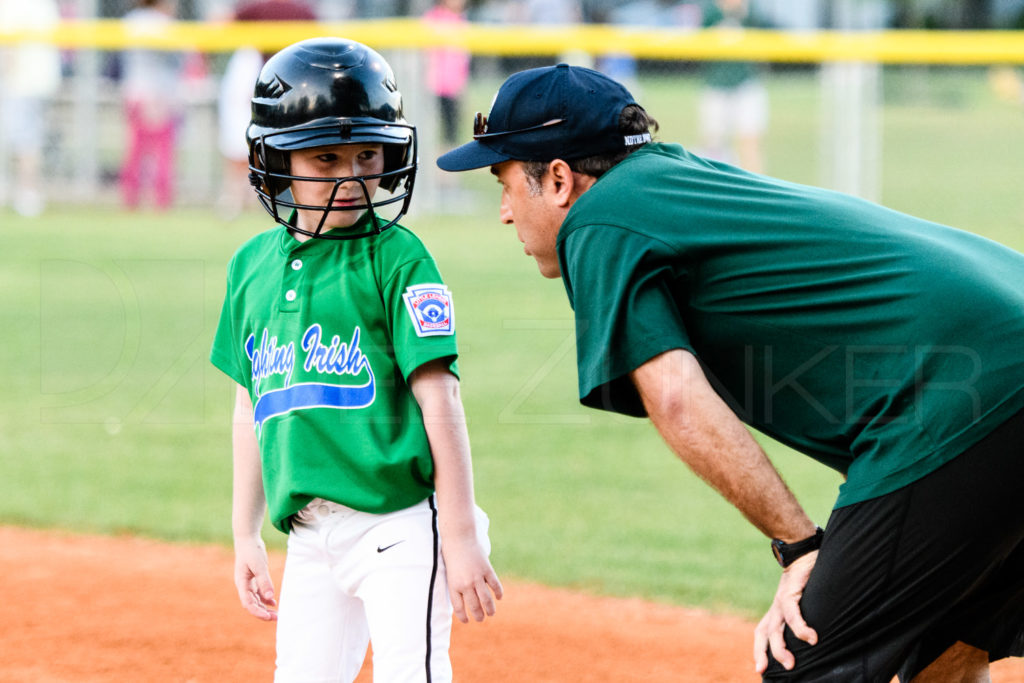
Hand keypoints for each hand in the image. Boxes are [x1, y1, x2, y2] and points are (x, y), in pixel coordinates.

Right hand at [234, 537, 277, 620]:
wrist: (248, 540)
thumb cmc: (251, 551)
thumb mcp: (259, 565)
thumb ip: (264, 581)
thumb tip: (270, 597)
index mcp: (241, 584)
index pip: (248, 603)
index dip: (257, 612)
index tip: (268, 616)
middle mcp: (244, 586)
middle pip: (252, 604)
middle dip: (263, 613)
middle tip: (277, 618)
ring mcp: (248, 583)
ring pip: (256, 600)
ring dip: (265, 608)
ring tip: (277, 614)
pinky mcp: (254, 579)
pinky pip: (259, 593)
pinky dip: (266, 599)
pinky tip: (274, 603)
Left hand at [442, 535, 502, 623]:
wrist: (459, 537)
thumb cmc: (452, 554)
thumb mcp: (450, 572)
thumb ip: (457, 585)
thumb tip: (465, 598)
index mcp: (453, 586)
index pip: (459, 608)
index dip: (463, 617)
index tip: (467, 621)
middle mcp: (465, 584)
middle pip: (474, 606)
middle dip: (478, 616)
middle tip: (481, 619)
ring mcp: (477, 577)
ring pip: (486, 599)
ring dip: (490, 609)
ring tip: (491, 614)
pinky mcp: (486, 570)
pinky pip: (494, 585)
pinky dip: (498, 593)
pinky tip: (499, 597)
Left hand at [753, 551, 818, 673]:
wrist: (803, 549)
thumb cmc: (808, 576)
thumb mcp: (804, 599)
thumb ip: (806, 615)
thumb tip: (818, 635)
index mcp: (778, 609)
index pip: (763, 631)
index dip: (759, 650)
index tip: (759, 669)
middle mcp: (777, 606)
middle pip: (765, 633)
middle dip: (765, 653)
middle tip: (767, 671)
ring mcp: (782, 600)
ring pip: (776, 628)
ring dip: (782, 648)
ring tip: (791, 664)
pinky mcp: (790, 591)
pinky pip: (792, 613)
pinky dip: (801, 627)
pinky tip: (811, 638)